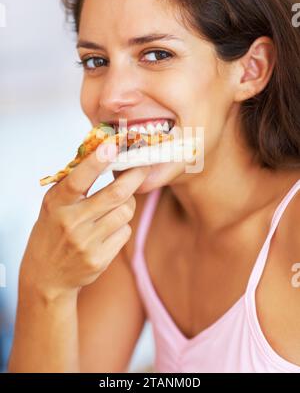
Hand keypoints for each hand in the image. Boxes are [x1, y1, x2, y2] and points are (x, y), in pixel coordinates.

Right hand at [20, 142, 149, 301]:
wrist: (47, 276)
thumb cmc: (53, 231)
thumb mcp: (54, 204)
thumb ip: (74, 183)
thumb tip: (102, 154)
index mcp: (57, 204)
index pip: (78, 180)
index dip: (96, 162)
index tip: (112, 146)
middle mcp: (71, 223)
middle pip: (115, 195)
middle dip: (135, 176)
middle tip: (144, 165)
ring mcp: (86, 243)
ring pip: (126, 212)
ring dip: (128, 203)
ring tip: (118, 204)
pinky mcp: (100, 259)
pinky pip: (125, 232)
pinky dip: (122, 225)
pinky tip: (109, 228)